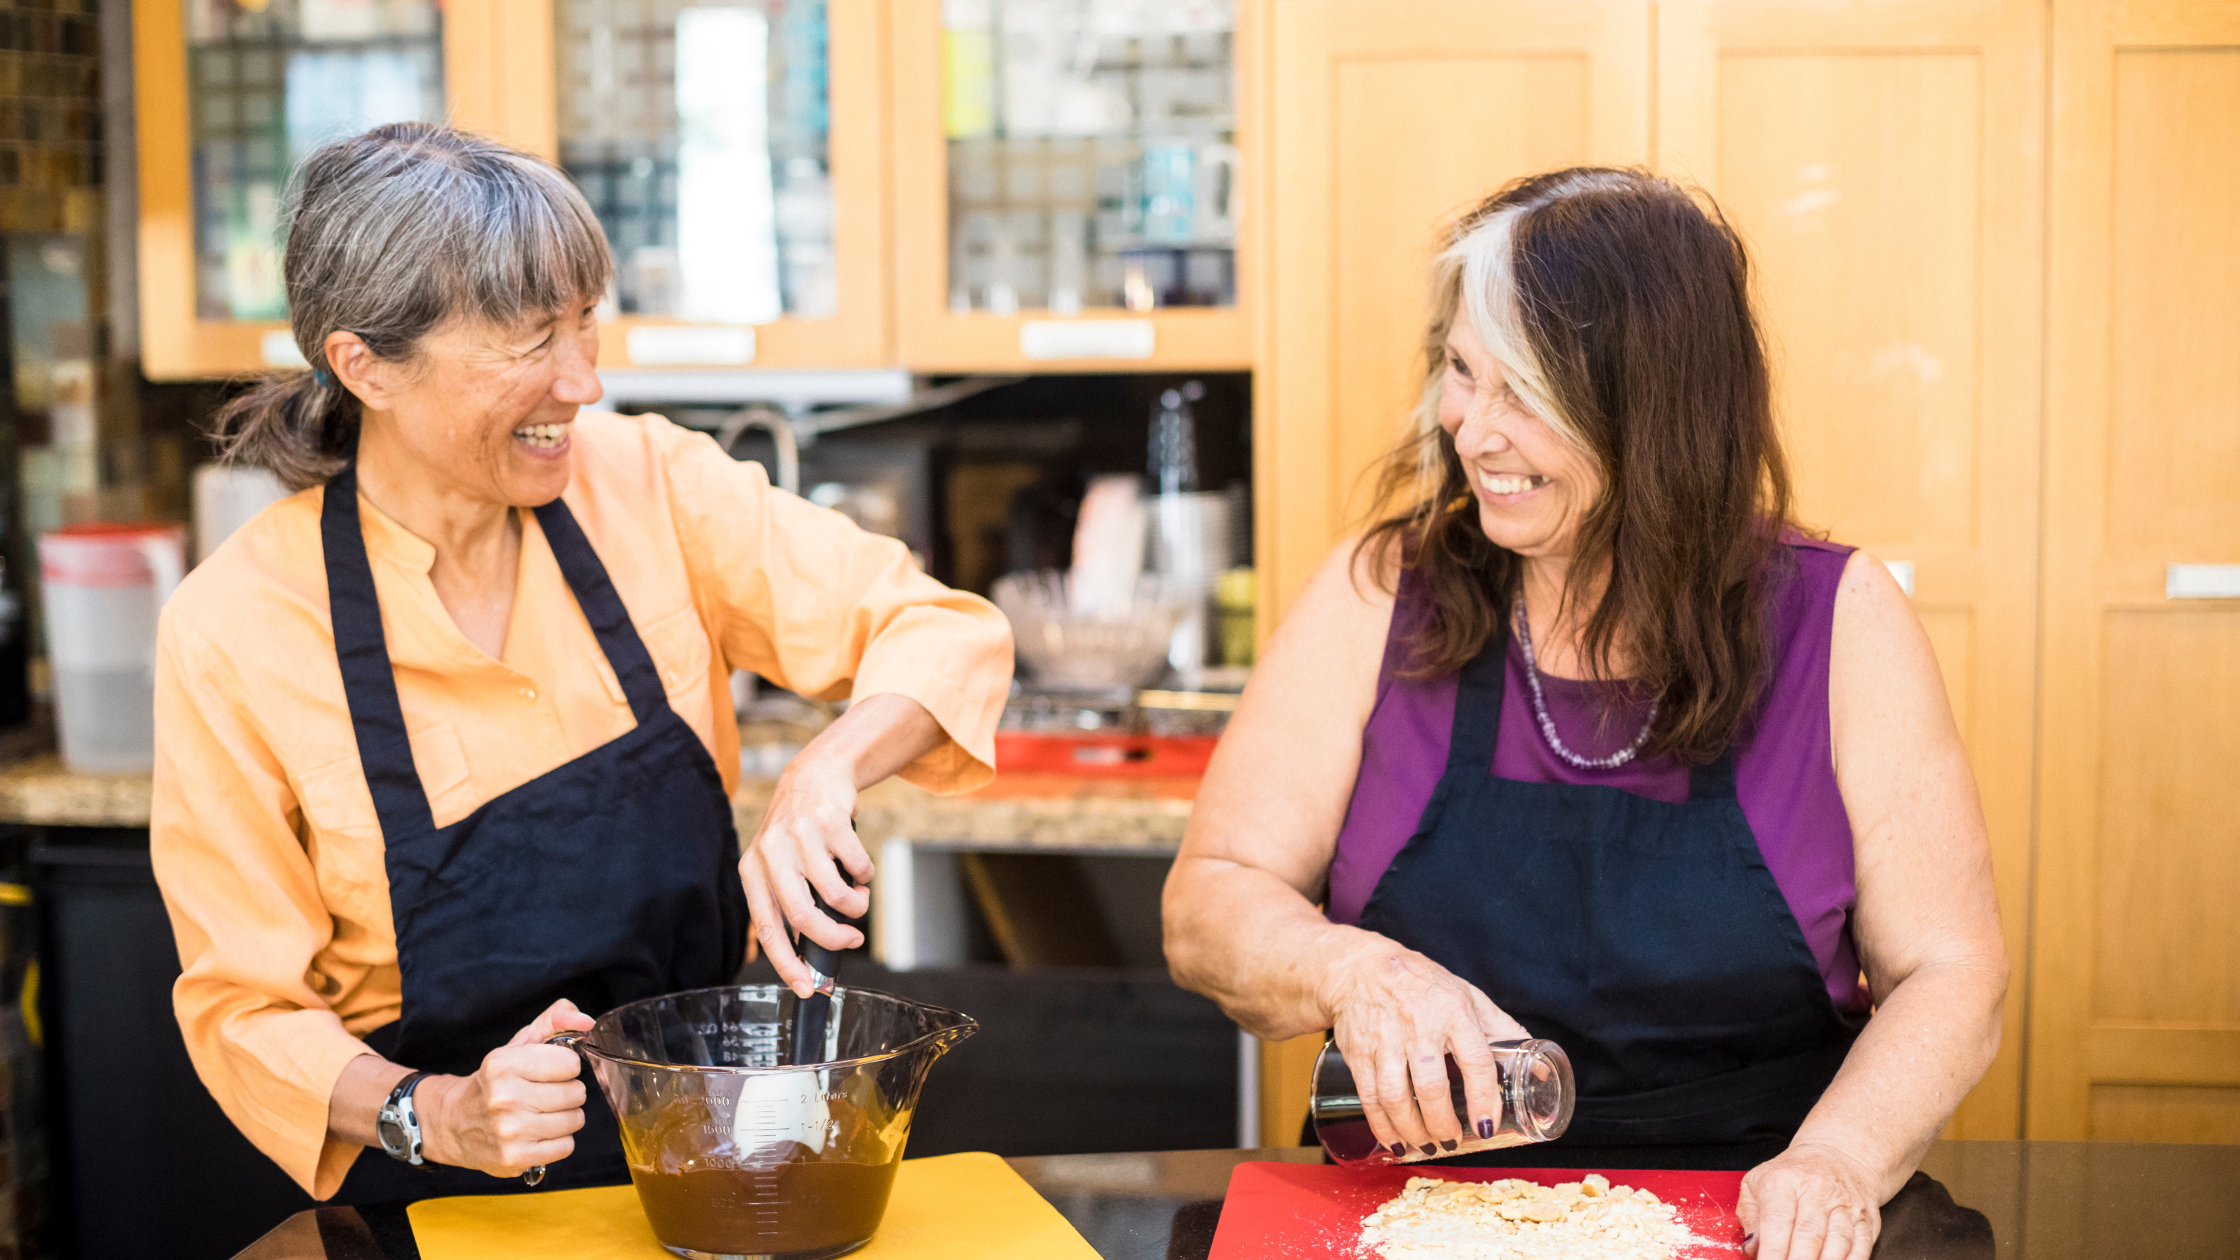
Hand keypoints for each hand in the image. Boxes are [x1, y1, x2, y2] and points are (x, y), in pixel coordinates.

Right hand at [416, 999, 593, 1177]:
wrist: (453, 1123)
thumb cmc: (494, 1081)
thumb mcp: (519, 1044)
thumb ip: (553, 1021)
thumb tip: (586, 1021)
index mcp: (503, 1064)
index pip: (570, 1063)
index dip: (565, 1066)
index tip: (550, 1071)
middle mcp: (504, 1098)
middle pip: (576, 1093)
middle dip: (568, 1091)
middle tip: (546, 1094)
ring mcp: (509, 1131)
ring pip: (575, 1120)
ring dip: (565, 1117)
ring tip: (543, 1113)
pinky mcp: (514, 1158)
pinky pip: (566, 1146)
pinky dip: (558, 1141)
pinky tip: (539, 1133)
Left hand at [740, 759, 874, 997]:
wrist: (814, 776)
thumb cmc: (798, 832)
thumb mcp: (780, 865)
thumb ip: (789, 904)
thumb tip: (811, 958)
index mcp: (752, 871)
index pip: (767, 927)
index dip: (787, 963)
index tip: (806, 988)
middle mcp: (771, 853)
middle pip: (803, 916)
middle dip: (834, 939)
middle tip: (852, 940)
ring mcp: (800, 836)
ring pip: (835, 895)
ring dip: (856, 906)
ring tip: (857, 898)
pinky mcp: (829, 822)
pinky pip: (858, 868)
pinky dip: (865, 876)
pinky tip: (858, 868)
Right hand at [1319, 937, 1529, 1157]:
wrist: (1361, 968)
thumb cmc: (1422, 984)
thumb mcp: (1467, 996)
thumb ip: (1501, 1029)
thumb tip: (1539, 1066)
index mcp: (1454, 1012)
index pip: (1475, 1061)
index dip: (1483, 1099)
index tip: (1487, 1126)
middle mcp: (1418, 1026)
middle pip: (1431, 1087)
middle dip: (1443, 1124)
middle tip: (1452, 1141)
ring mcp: (1385, 1040)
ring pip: (1396, 1097)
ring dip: (1412, 1131)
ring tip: (1426, 1145)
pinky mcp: (1359, 1052)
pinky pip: (1369, 1097)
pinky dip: (1381, 1126)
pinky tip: (1393, 1141)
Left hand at [1738, 1141, 1881, 1259]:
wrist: (1838, 1155)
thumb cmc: (1791, 1175)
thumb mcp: (1757, 1184)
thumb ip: (1751, 1217)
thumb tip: (1753, 1248)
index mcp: (1783, 1182)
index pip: (1778, 1221)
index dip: (1772, 1251)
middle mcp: (1817, 1192)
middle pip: (1809, 1236)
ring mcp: (1844, 1207)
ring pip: (1838, 1243)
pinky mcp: (1866, 1220)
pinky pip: (1860, 1247)